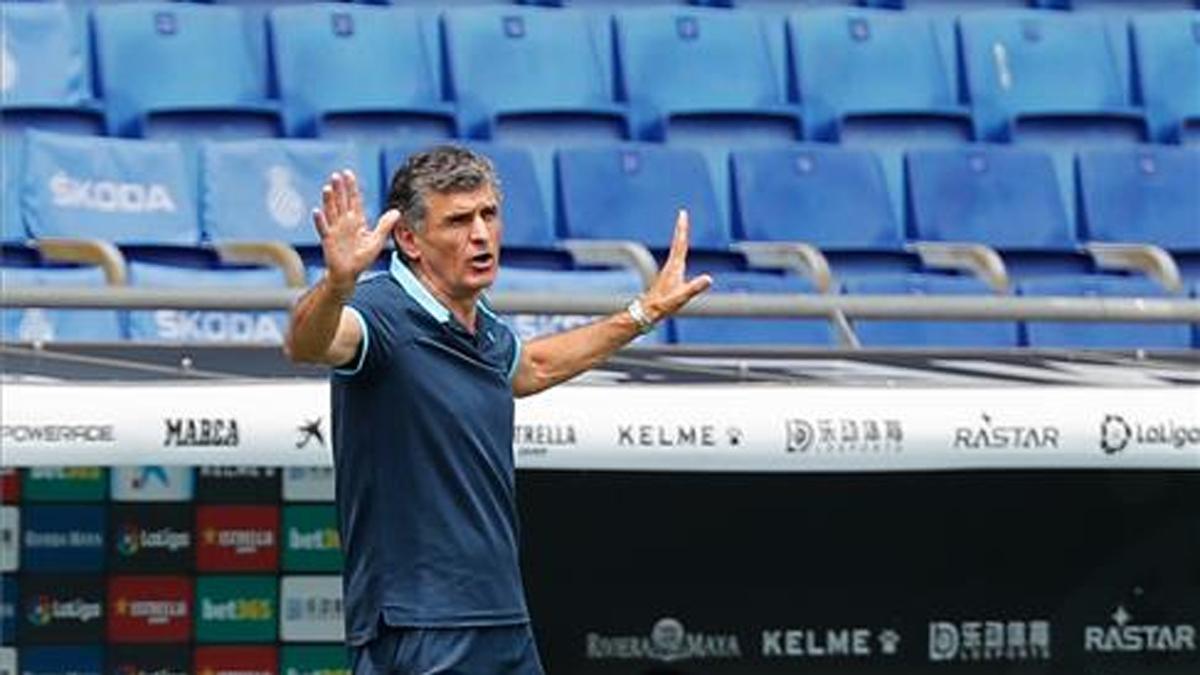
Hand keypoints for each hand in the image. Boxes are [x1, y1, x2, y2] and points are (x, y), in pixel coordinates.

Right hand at [312, 170, 398, 295]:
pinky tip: (316, 211)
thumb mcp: (377, 240)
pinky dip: (320, 220)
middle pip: (341, 202)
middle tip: (336, 175)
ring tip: (327, 188)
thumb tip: (397, 211)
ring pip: (331, 212)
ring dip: (328, 200)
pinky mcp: (328, 240)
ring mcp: (335, 230)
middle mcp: (344, 222)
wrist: (349, 273)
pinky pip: (323, 229)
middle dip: (339, 189)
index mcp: (357, 221)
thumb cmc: (362, 257)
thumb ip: (385, 225)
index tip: (348, 173)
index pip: (354, 200)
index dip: (351, 187)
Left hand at [641, 209, 712, 321]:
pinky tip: (680, 254)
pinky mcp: (669, 277)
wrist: (647, 312)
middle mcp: (671, 266)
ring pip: (676, 250)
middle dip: (681, 228)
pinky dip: (679, 250)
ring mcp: (669, 271)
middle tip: (683, 214)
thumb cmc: (663, 305)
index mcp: (675, 268)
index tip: (683, 214)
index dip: (682, 229)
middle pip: (678, 243)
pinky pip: (676, 258)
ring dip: (680, 238)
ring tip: (682, 228)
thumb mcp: (681, 297)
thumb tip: (709, 278)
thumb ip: (694, 287)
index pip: (680, 244)